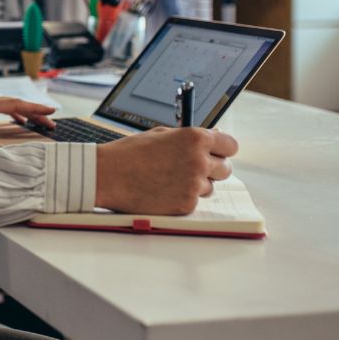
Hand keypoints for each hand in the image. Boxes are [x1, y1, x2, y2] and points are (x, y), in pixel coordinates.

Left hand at [0, 76, 55, 137]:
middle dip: (36, 113)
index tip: (49, 112)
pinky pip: (1, 107)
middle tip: (53, 122)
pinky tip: (18, 120)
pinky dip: (14, 113)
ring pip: (10, 106)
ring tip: (41, 122)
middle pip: (16, 105)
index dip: (32, 109)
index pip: (12, 106)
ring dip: (27, 113)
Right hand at [95, 127, 237, 214]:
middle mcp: (199, 161)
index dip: (222, 149)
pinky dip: (180, 197)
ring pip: (209, 187)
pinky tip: (161, 190)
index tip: (216, 153)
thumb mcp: (161, 135)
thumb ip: (189, 138)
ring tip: (167, 179)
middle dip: (212, 168)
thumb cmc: (129, 153)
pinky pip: (193, 201)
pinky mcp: (186, 205)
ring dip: (194, 184)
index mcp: (195, 139)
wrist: (107, 175)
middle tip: (192, 169)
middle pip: (225, 168)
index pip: (230, 145)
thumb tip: (212, 140)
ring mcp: (194, 185)